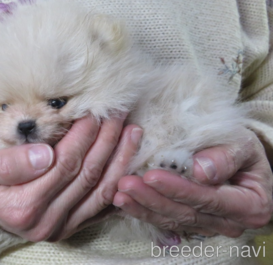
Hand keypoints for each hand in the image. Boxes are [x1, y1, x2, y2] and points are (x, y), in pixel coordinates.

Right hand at [0, 115, 142, 241]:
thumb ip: (8, 164)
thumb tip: (44, 155)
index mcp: (23, 206)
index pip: (63, 164)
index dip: (82, 137)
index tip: (93, 111)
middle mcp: (46, 222)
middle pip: (86, 175)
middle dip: (106, 141)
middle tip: (117, 113)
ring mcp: (61, 227)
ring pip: (100, 190)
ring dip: (120, 159)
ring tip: (132, 131)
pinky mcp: (71, 227)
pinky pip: (102, 206)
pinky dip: (118, 182)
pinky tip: (130, 162)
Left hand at [113, 127, 272, 237]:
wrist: (237, 154)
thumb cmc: (240, 146)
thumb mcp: (241, 143)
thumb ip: (226, 157)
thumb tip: (201, 172)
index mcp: (250, 205)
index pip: (209, 200)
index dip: (179, 189)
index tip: (151, 176)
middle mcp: (229, 222)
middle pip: (186, 213)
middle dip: (153, 199)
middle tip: (126, 183)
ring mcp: (209, 225)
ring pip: (172, 219)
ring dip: (143, 206)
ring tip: (119, 193)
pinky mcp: (190, 223)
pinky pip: (164, 220)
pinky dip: (142, 211)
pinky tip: (123, 201)